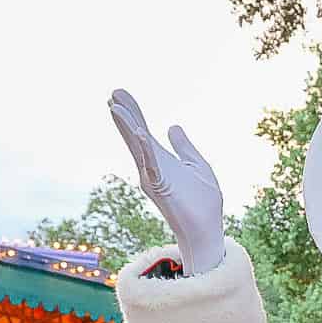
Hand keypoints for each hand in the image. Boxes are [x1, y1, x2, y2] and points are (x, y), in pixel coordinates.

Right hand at [108, 89, 226, 275]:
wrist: (208, 229)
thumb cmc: (203, 203)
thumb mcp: (197, 165)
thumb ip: (184, 146)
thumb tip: (173, 127)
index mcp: (161, 161)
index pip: (142, 132)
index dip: (133, 112)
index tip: (120, 93)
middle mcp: (151, 168)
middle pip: (134, 135)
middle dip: (125, 114)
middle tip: (113, 93)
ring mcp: (154, 178)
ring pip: (138, 148)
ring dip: (128, 127)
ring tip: (116, 106)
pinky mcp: (162, 188)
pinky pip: (152, 166)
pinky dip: (146, 150)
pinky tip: (140, 133)